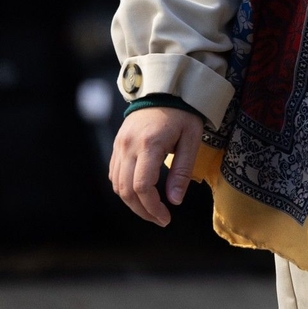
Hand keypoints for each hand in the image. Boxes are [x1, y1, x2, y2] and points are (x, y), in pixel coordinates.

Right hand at [109, 107, 204, 226]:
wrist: (164, 88)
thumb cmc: (184, 113)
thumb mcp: (192, 139)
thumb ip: (181, 171)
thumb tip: (174, 201)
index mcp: (149, 145)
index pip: (142, 186)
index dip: (152, 207)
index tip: (166, 218)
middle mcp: (128, 147)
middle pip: (126, 190)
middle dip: (142, 210)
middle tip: (160, 220)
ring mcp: (119, 146)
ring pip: (116, 185)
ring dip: (132, 202)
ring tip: (152, 210)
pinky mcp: (116, 145)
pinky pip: (114, 174)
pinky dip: (124, 188)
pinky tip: (140, 194)